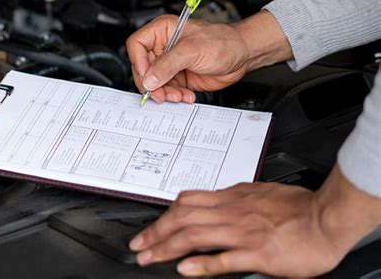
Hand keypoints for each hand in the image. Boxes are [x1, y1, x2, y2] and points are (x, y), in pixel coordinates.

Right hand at [126, 11, 292, 102]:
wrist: (242, 55)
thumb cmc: (222, 41)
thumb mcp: (192, 50)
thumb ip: (168, 65)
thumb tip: (149, 79)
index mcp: (162, 31)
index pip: (137, 45)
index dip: (139, 63)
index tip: (147, 77)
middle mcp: (163, 47)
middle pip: (143, 68)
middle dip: (151, 84)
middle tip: (160, 94)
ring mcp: (170, 64)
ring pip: (154, 83)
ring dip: (165, 93)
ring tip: (178, 96)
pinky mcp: (179, 78)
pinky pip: (168, 91)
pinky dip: (175, 97)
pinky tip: (186, 96)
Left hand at [129, 165, 380, 276]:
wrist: (324, 218)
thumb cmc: (296, 206)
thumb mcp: (258, 192)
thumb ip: (235, 195)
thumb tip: (218, 195)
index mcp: (231, 198)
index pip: (187, 202)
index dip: (165, 215)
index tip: (151, 227)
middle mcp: (231, 212)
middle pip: (183, 218)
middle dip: (156, 232)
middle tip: (138, 245)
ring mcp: (242, 232)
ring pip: (195, 236)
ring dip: (168, 247)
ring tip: (149, 258)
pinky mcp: (257, 253)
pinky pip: (224, 258)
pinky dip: (202, 263)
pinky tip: (184, 269)